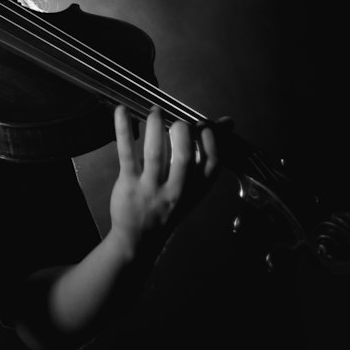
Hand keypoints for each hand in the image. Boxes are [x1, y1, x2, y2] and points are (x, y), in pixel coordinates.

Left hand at [108, 105, 219, 255]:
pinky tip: (122, 110)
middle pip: (184, 156)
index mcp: (197, 188)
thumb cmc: (170, 204)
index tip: (203, 124)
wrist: (140, 239)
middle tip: (177, 122)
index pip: (212, 161)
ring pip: (155, 153)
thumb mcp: (194, 186)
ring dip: (155, 126)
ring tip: (155, 110)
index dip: (210, 139)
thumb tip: (228, 122)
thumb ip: (208, 153)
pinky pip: (126, 153)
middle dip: (182, 131)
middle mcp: (176, 190)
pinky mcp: (129, 184)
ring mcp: (151, 188)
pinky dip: (123, 129)